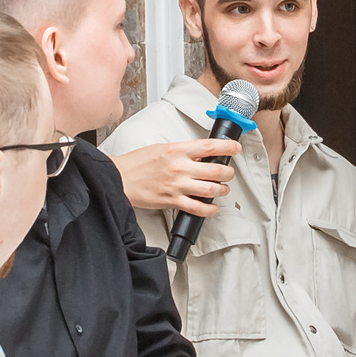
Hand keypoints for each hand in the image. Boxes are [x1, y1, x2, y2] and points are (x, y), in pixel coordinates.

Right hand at [115, 138, 241, 217]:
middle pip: (217, 171)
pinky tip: (212, 207)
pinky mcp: (172, 201)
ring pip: (212, 190)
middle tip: (228, 173)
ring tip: (222, 190)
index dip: (228, 148)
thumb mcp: (162, 148)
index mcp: (178, 150)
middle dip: (228, 173)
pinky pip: (198, 208)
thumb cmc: (137, 163)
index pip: (210, 147)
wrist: (119, 178)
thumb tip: (201, 154)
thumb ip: (182, 151)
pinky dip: (210, 209)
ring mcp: (177, 185)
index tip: (236, 149)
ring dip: (222, 190)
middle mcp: (180, 167)